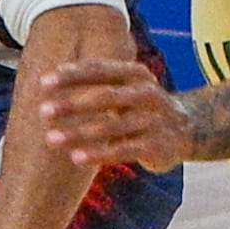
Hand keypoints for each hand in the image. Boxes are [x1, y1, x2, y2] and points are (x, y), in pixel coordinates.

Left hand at [39, 59, 189, 172]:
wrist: (187, 128)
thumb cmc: (140, 105)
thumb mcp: (124, 86)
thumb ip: (95, 81)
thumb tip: (52, 75)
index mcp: (135, 73)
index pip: (99, 70)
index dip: (72, 75)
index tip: (43, 83)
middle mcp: (146, 93)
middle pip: (104, 97)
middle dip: (72, 104)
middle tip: (42, 111)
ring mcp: (154, 120)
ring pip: (111, 127)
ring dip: (79, 133)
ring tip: (51, 138)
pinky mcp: (157, 145)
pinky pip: (123, 150)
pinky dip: (98, 154)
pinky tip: (76, 157)